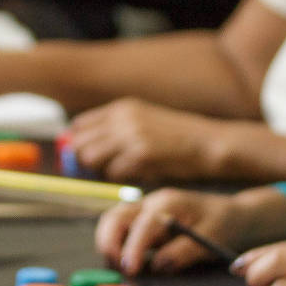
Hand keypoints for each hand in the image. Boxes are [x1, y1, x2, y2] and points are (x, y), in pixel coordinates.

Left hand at [67, 97, 223, 182]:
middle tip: (100, 170)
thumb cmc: (178, 137)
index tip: (85, 156)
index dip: (78, 143)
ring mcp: (131, 135)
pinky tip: (135, 174)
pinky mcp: (140, 154)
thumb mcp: (145, 120)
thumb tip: (86, 146)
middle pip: (80, 143)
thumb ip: (118, 128)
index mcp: (123, 107)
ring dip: (100, 170)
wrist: (207, 142)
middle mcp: (123, 118)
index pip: (80, 125)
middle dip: (85, 160)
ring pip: (90, 158)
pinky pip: (112, 172)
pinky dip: (119, 178)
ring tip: (119, 172)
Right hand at [96, 187, 236, 274]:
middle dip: (109, 243)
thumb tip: (158, 266)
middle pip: (115, 217)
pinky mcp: (142, 218)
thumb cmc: (223, 224)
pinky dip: (115, 243)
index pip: (143, 225)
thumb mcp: (209, 239)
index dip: (134, 248)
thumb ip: (183, 252)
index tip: (131, 270)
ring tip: (119, 267)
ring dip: (108, 243)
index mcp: (169, 204)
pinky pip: (120, 227)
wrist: (232, 212)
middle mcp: (151, 202)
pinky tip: (124, 260)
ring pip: (112, 220)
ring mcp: (144, 208)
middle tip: (117, 269)